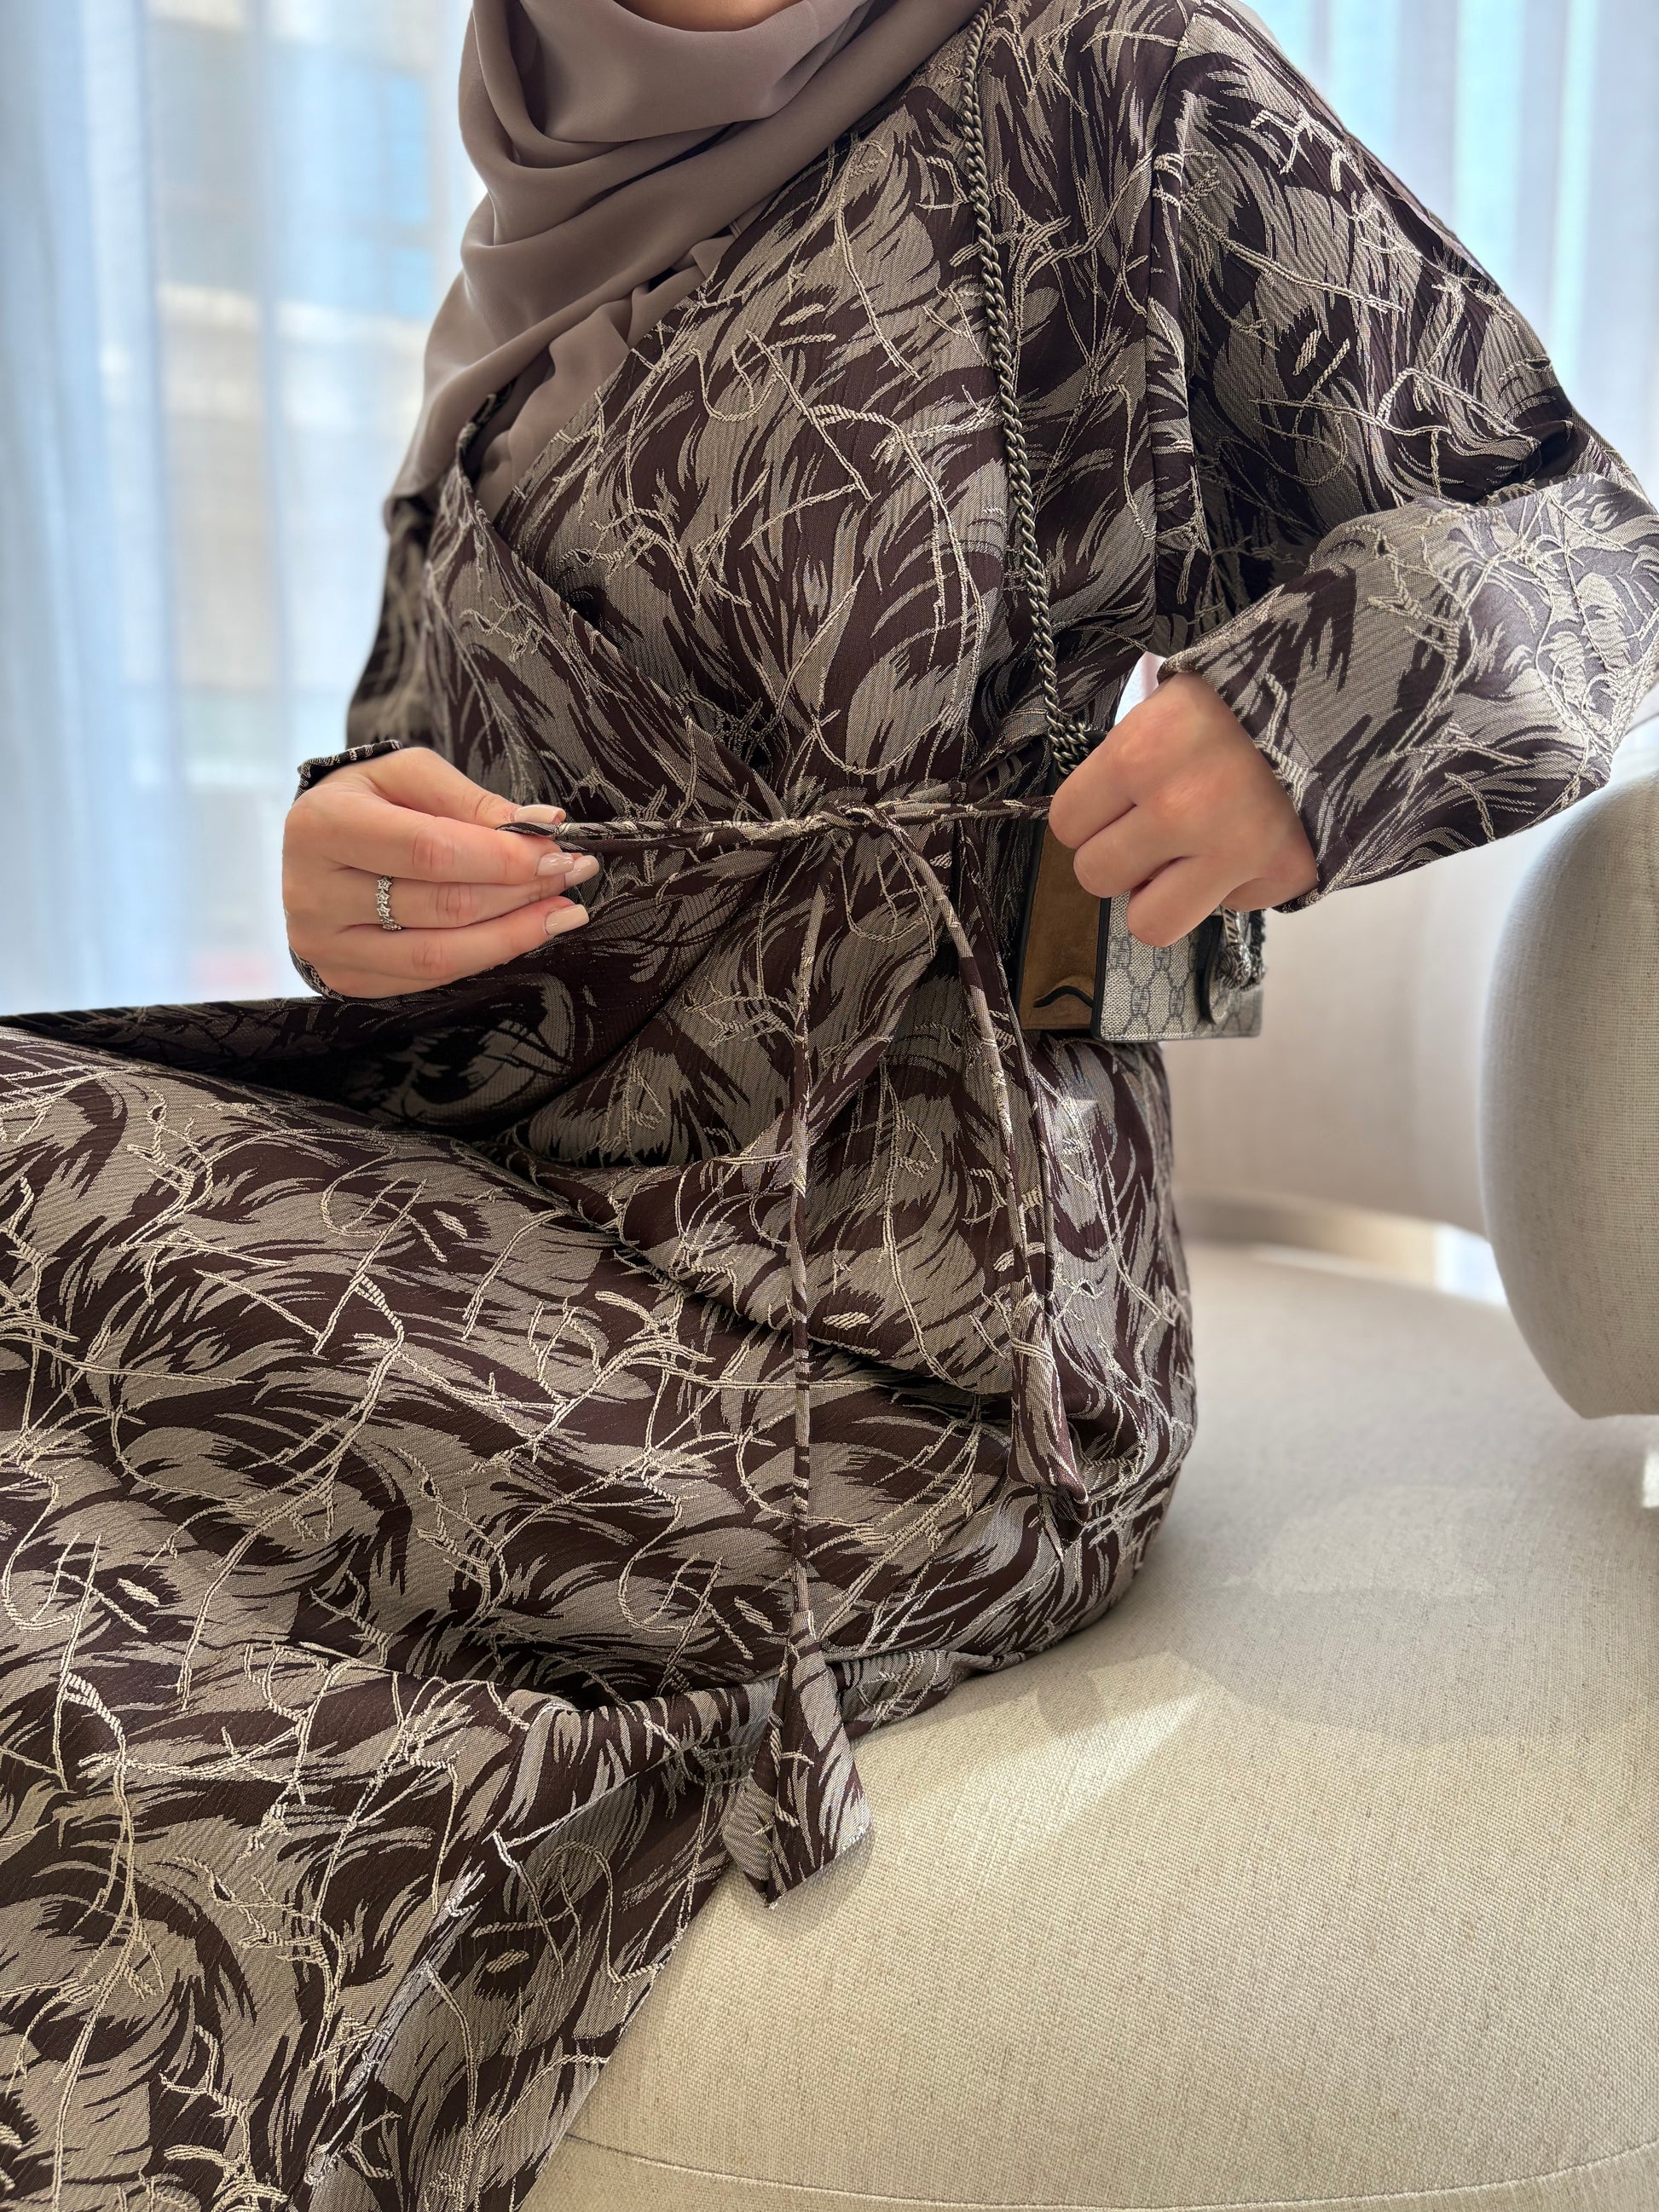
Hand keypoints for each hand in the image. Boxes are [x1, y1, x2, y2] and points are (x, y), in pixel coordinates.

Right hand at [282, 747, 596, 997]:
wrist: (314, 846)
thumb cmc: (367, 801)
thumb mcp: (407, 775)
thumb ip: (470, 799)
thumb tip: (542, 824)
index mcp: (323, 825)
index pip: (429, 851)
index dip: (502, 857)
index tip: (556, 850)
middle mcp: (313, 892)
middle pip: (442, 906)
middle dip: (519, 891)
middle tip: (571, 873)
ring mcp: (325, 944)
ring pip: (440, 955)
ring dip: (514, 934)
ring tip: (562, 911)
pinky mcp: (345, 977)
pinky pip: (429, 980)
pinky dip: (486, 956)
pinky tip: (523, 933)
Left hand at [1046, 671, 1316, 944]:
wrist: (1347, 699)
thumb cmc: (1242, 700)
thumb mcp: (1170, 704)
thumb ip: (1126, 762)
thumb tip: (1093, 827)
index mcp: (1139, 752)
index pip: (1067, 823)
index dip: (1089, 818)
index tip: (1117, 804)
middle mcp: (1179, 808)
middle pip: (1097, 876)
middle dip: (1122, 858)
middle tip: (1157, 830)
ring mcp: (1233, 849)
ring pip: (1149, 923)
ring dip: (1165, 895)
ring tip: (1192, 855)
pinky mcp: (1282, 875)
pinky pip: (1224, 910)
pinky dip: (1235, 885)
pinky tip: (1254, 842)